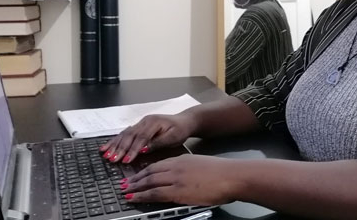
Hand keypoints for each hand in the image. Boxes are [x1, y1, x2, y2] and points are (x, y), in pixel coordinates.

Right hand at [99, 113, 195, 162]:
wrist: (185, 121)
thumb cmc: (180, 130)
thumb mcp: (173, 137)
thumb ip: (158, 143)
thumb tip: (143, 149)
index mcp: (153, 123)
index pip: (141, 138)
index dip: (132, 149)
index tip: (126, 160)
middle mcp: (145, 121)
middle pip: (130, 135)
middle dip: (120, 148)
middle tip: (112, 159)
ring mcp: (141, 123)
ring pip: (125, 134)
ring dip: (115, 144)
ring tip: (106, 154)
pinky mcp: (139, 126)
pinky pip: (125, 133)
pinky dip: (115, 140)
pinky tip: (106, 146)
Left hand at [121, 154, 239, 206]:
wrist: (231, 176)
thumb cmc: (222, 173)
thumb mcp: (201, 165)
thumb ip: (189, 170)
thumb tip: (183, 178)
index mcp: (183, 159)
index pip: (158, 164)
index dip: (145, 170)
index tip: (137, 175)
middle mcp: (176, 167)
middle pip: (150, 171)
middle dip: (136, 178)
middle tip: (125, 183)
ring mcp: (176, 178)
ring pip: (149, 181)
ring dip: (135, 187)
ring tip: (125, 191)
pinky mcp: (178, 191)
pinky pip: (155, 193)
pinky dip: (142, 195)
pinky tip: (134, 198)